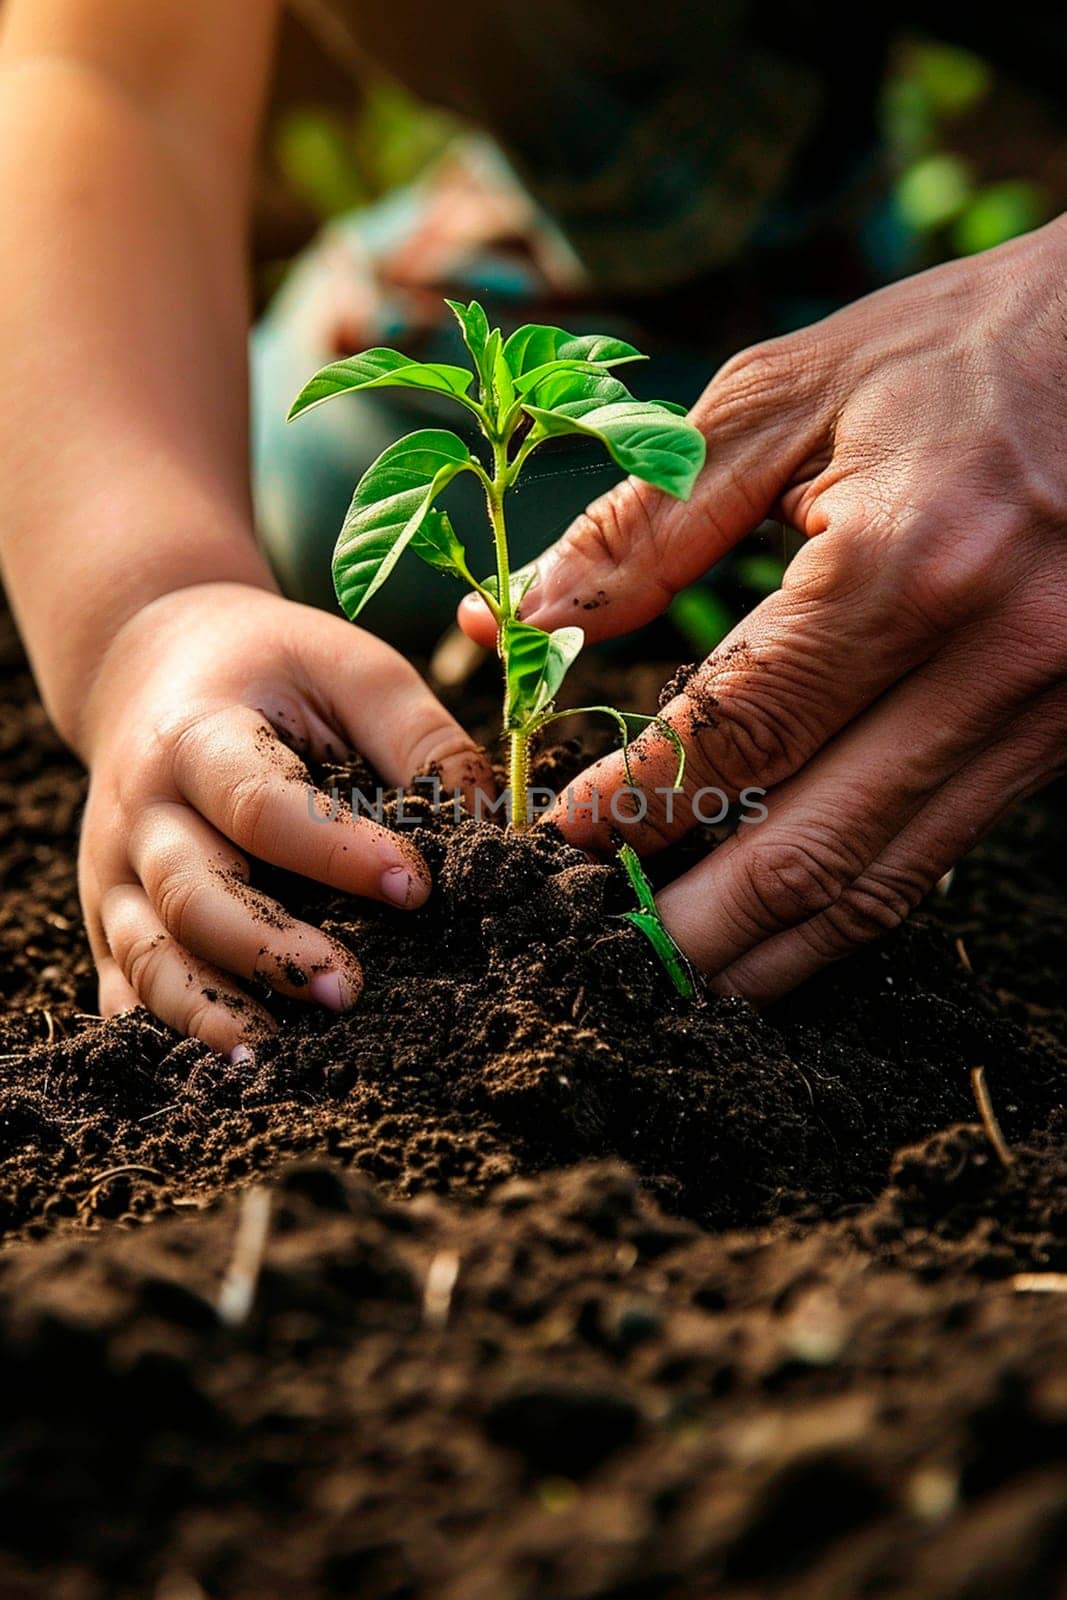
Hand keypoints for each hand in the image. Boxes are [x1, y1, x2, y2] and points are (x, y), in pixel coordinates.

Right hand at [80, 583, 492, 1053]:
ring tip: (276, 1056)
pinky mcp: (108, 914)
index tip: (416, 885)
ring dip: (210, 1011)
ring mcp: (115, 871)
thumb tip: (492, 827)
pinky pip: (123, 985)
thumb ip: (420, 737)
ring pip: (149, 955)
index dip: (337, 851)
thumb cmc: (271, 669)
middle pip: (193, 894)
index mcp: (198, 736)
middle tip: (352, 990)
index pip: (261, 804)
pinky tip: (222, 1065)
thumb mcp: (348, 667)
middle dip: (270, 951)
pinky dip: (163, 1030)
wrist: (151, 661)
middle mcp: (142, 811)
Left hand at [460, 221, 1066, 1001]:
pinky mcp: (1066, 736)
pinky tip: (781, 922)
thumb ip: (650, 520)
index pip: (741, 733)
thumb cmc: (957, 350)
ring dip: (774, 947)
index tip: (562, 833)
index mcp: (906, 568)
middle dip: (696, 924)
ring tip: (680, 980)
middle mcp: (990, 664)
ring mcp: (1047, 715)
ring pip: (886, 880)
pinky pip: (940, 850)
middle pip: (814, 848)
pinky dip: (850, 902)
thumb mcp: (790, 397)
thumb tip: (525, 621)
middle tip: (599, 964)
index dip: (640, 799)